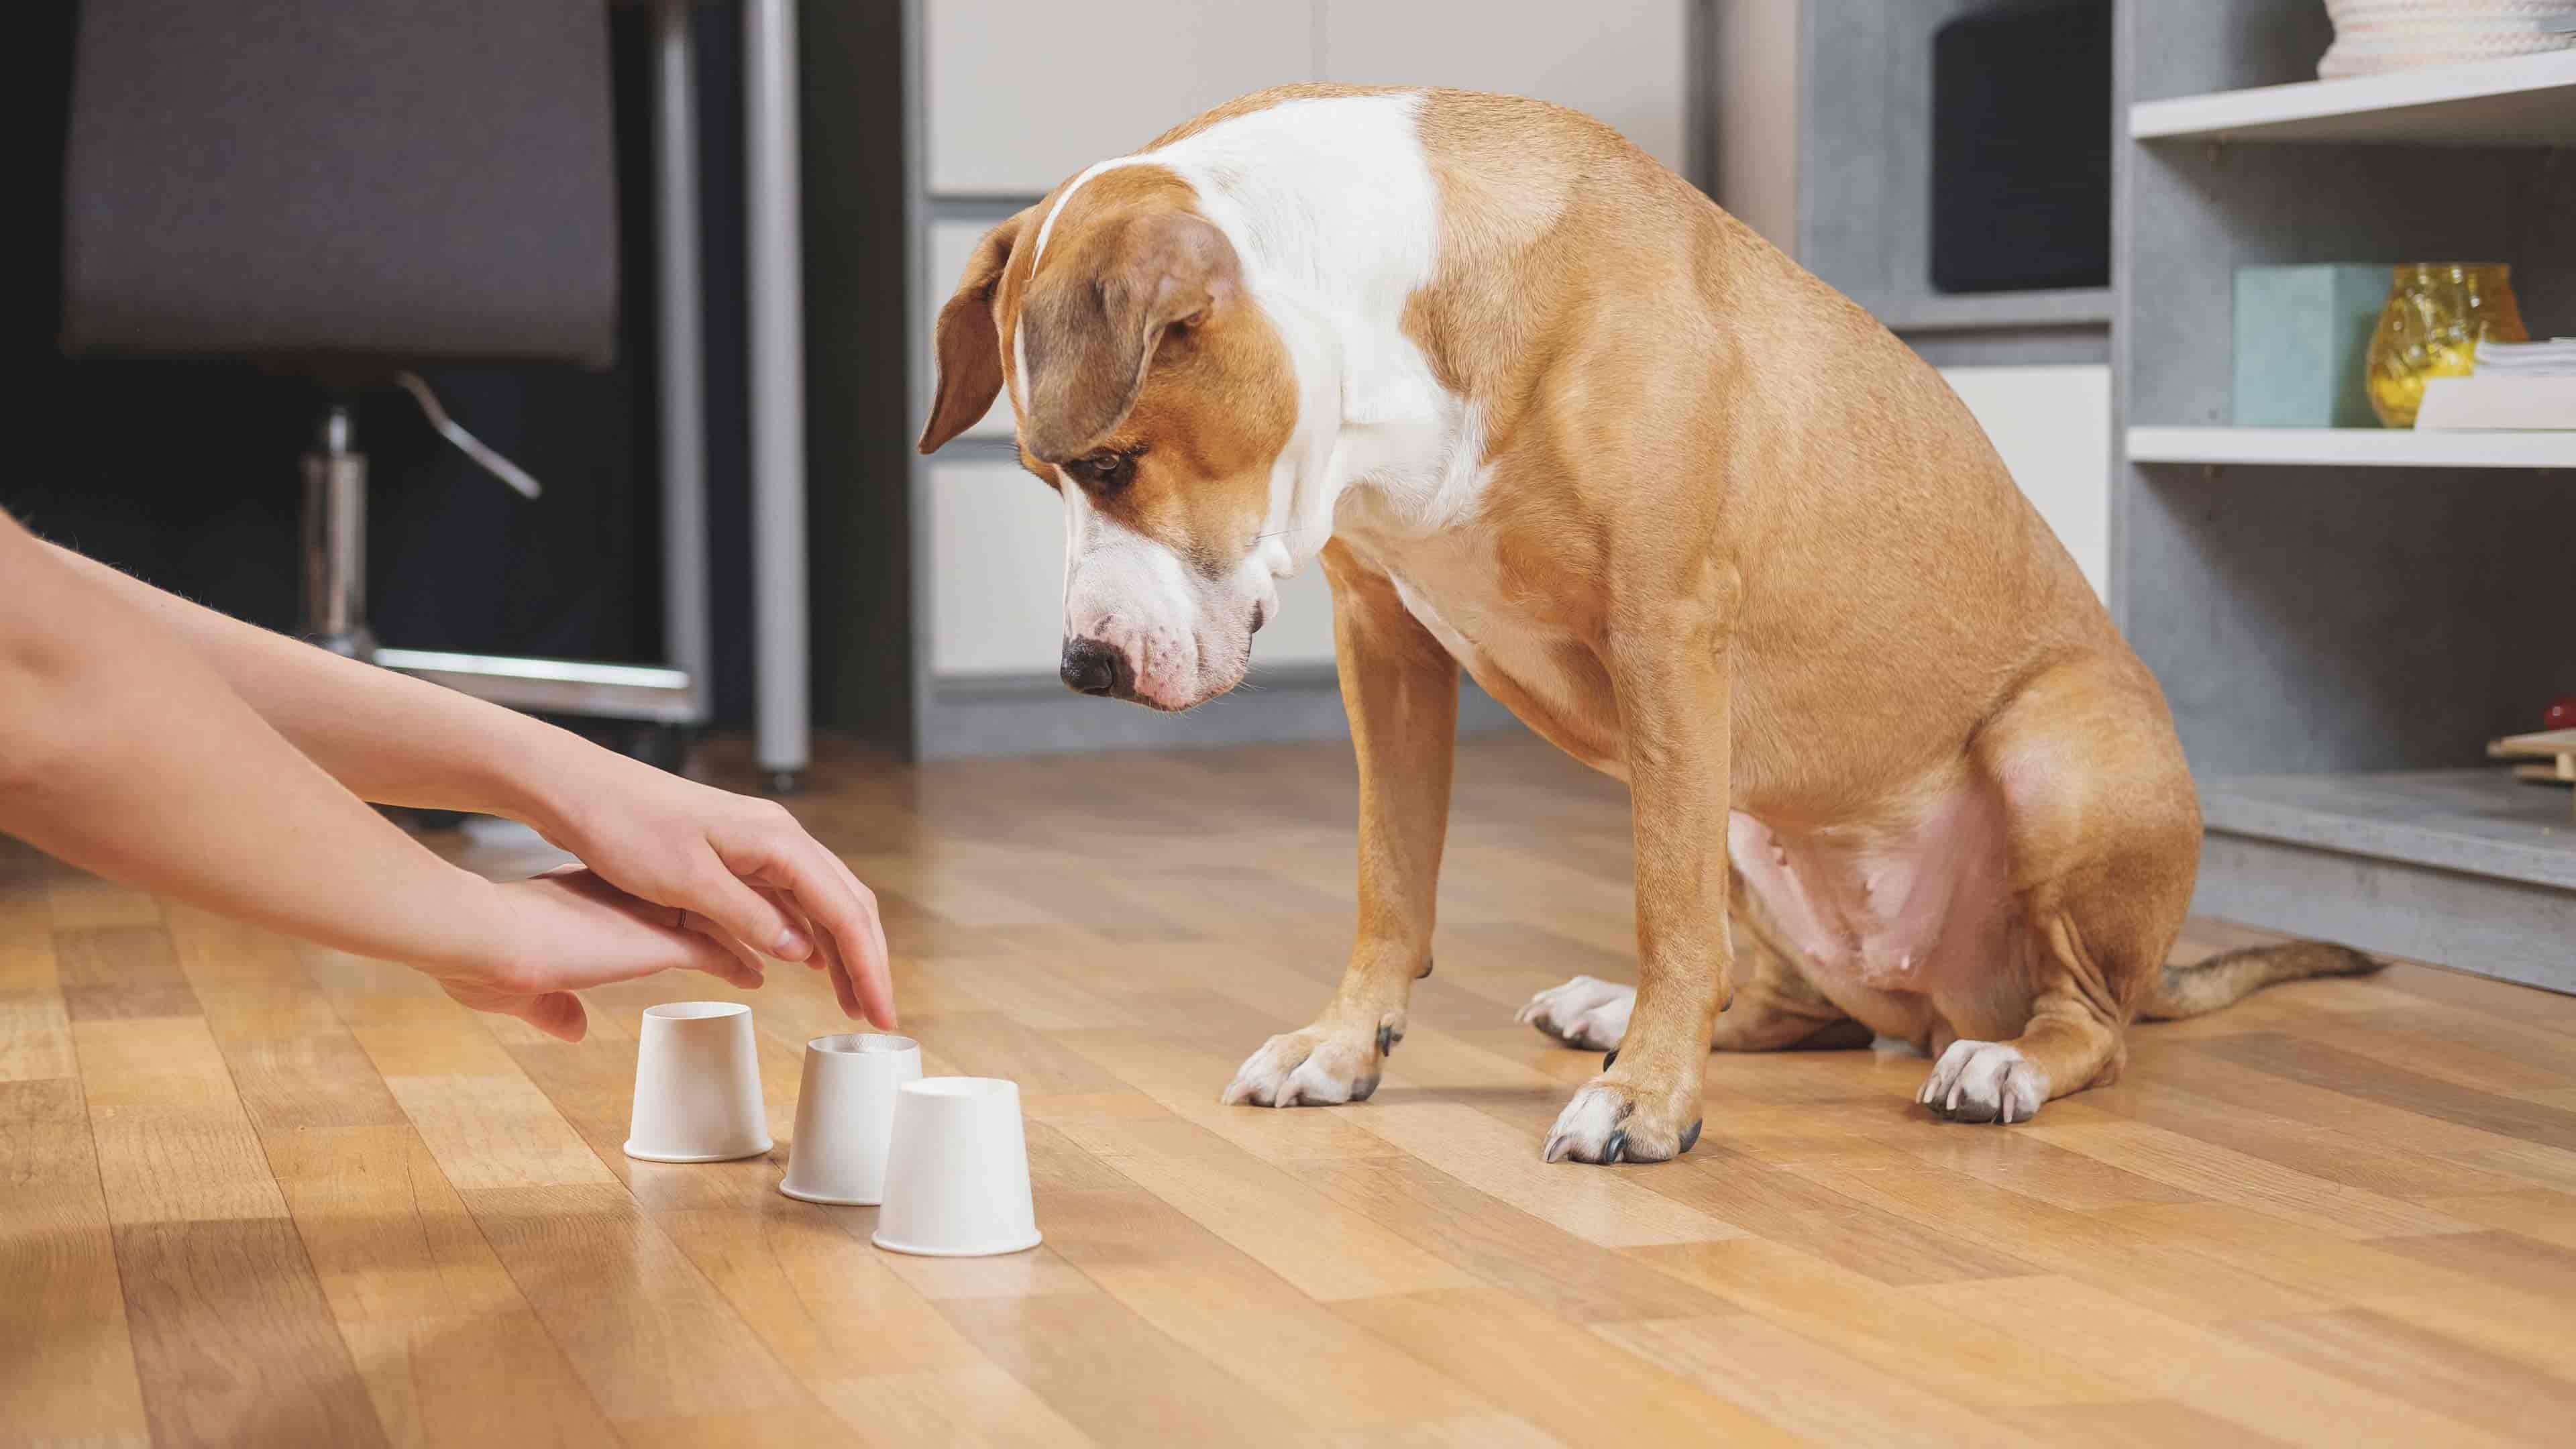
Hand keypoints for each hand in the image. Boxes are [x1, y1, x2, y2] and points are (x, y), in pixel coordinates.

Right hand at [431, 867, 771, 1040]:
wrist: (485, 935)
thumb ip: (549, 1008)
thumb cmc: (482, 956)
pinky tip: (760, 974)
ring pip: (711, 922)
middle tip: (753, 935)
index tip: (692, 927)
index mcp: (589, 897)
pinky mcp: (656, 938)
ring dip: (741, 941)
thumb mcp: (518, 988)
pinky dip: (739, 961)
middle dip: (726, 920)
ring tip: (769, 958)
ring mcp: (644, 915)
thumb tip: (573, 1029)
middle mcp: (626, 899)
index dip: (674, 915)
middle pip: (692, 905)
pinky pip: (714, 946)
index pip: (648, 902)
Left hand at [521, 758, 893, 1029]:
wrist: (581, 789)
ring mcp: (760, 844)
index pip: (843, 911)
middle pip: (846, 904)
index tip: (881, 1013)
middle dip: (866, 962)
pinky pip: (789, 898)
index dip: (868, 966)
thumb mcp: (685, 881)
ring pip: (821, 902)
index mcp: (776, 841)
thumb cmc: (625, 827)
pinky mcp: (738, 854)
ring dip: (840, 952)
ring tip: (850, 1000)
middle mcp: (779, 838)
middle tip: (876, 1016)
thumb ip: (748, 916)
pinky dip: (807, 934)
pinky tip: (808, 964)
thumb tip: (802, 952)